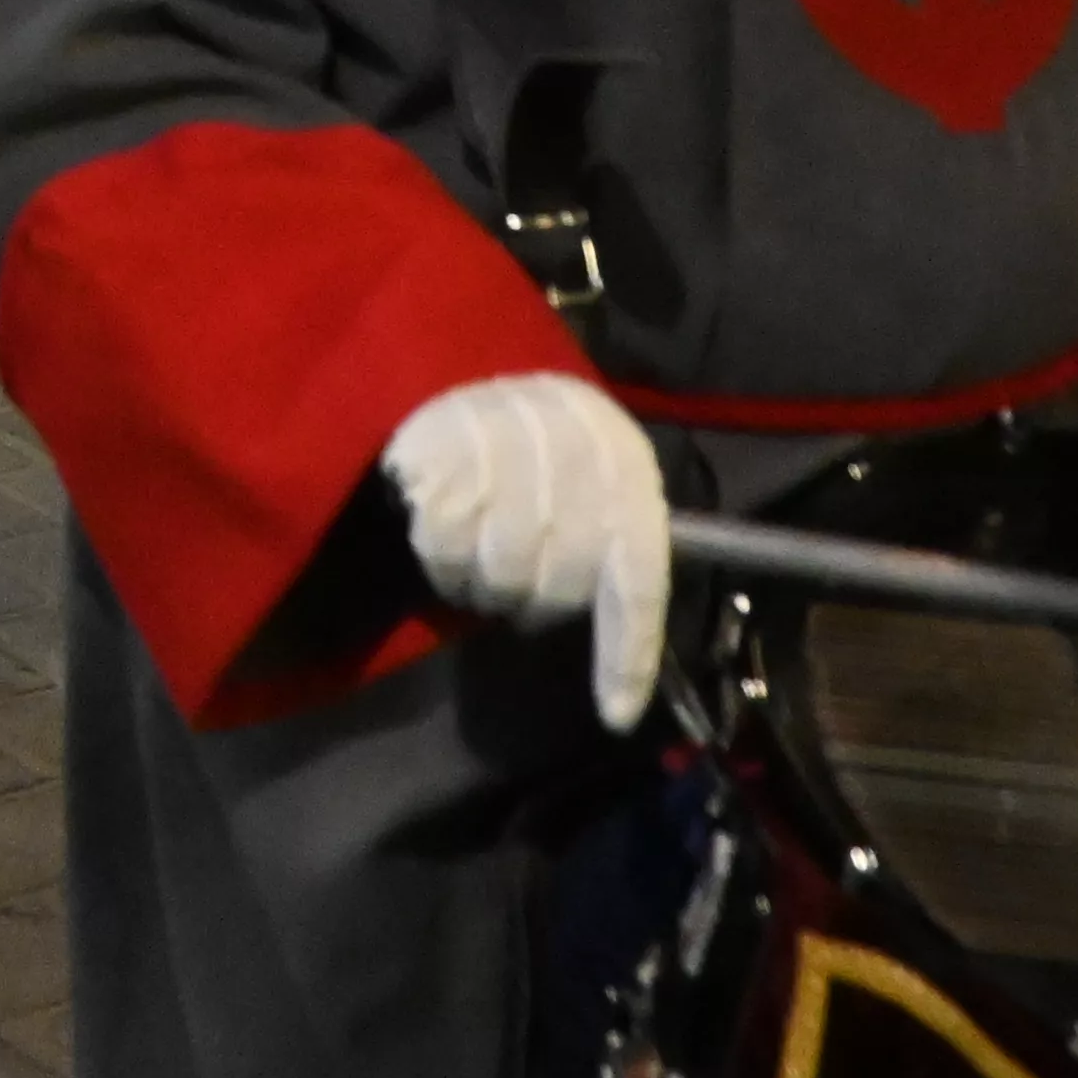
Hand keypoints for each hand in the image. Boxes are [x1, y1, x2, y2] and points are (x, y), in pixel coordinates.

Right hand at [381, 373, 669, 730]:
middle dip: (535, 601)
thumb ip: (611, 564)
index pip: (637, 580)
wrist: (459, 362)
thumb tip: (622, 694)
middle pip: (561, 587)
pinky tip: (443, 525)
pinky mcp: (445, 444)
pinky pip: (446, 547)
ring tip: (477, 553)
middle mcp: (579, 448)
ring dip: (483, 583)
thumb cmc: (538, 452)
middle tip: (515, 584)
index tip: (615, 716)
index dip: (627, 655)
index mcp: (627, 466)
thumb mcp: (592, 492)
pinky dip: (440, 556)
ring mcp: (511, 442)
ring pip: (503, 573)